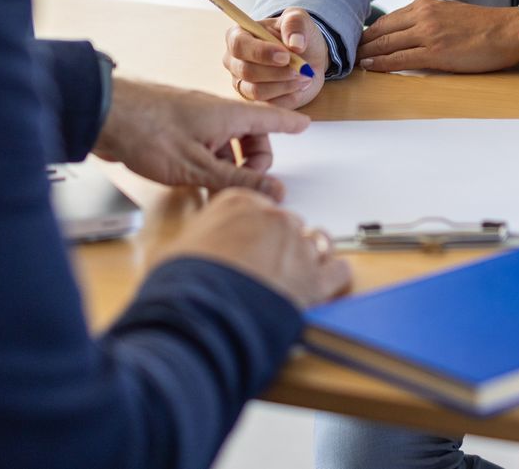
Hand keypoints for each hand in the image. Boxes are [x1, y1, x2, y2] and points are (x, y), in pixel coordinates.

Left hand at [93, 77, 307, 198]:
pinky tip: (195, 182)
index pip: (271, 117)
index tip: (305, 126)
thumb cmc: (149, 134)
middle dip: (254, 159)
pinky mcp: (175, 129)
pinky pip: (205, 144)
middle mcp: (214, 112)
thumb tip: (276, 191)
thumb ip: (238, 181)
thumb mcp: (198, 168)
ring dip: (229, 164)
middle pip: (250, 133)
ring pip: (225, 142)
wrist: (102, 115)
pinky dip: (209, 162)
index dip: (290, 123)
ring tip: (216, 190)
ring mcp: (194, 120)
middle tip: (246, 186)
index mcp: (227, 114)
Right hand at [154, 188, 351, 308]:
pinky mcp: (315, 279)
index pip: (258, 205)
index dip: (255, 227)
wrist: (202, 316)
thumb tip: (203, 249)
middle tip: (267, 264)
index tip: (252, 239)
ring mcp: (297, 246)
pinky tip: (323, 283)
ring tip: (296, 271)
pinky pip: (338, 270)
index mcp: (239, 203)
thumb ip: (204, 237)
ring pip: (316, 241)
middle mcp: (273, 218)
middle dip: (280, 242)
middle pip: (287, 223)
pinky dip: (333, 277)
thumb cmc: (184, 284)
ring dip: (307, 255)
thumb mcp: (181, 248)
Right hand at [223, 7, 328, 108]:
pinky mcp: (254, 102)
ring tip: (305, 76)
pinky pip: (268, 105)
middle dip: (278, 72)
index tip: (286, 56)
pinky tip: (301, 86)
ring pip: (256, 91)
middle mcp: (234, 61)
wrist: (308, 56)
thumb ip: (295, 24)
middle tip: (302, 69)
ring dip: (285, 85)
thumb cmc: (296, 34)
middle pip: (247, 71)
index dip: (262, 52)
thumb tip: (295, 43)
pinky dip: (288, 97)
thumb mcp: (298, 20)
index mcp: (238, 35)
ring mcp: (242, 83)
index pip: (239, 45)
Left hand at [356, 0, 518, 73]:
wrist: (508, 31)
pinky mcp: (435, 52)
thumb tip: (407, 34)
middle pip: (380, 31)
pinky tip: (370, 68)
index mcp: (424, 4)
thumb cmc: (483, 27)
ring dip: (366, 55)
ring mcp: (427, 32)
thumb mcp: (448, 14)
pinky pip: (400, 59)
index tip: (356, 43)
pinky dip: (381, 64)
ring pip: (386, 44)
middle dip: (361, 44)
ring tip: (353, 63)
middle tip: (345, 55)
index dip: (368, 33)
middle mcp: (422, 14)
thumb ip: (426, 20)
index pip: (387, 19)